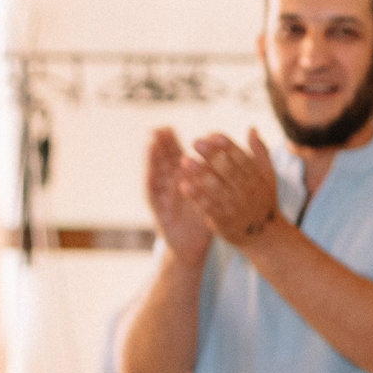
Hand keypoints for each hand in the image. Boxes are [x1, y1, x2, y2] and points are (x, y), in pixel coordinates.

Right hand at [145, 127, 211, 262]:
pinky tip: (150, 172)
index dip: (169, 143)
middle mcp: (168, 186)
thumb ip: (212, 175)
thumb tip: (223, 156)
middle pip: (161, 163)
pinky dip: (153, 184)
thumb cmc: (201, 218)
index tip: (166, 127)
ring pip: (155, 175)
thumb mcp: (208, 194)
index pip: (173, 157)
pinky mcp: (158, 211)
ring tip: (149, 143)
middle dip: (158, 147)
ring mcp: (161, 198)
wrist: (191, 245)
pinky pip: (154, 196)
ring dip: (151, 160)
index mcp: (180, 180)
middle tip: (156, 129)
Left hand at [181, 129, 283, 246]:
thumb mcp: (267, 176)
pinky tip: (184, 185)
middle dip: (211, 155)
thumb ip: (259, 152)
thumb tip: (251, 128)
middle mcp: (248, 190)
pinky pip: (209, 207)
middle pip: (228, 170)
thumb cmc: (262, 200)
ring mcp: (236, 206)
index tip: (212, 135)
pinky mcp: (224, 221)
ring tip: (184, 160)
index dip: (227, 145)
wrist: (264, 236)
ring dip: (200, 173)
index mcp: (257, 177)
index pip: (242, 158)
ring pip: (217, 188)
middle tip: (194, 142)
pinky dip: (196, 196)